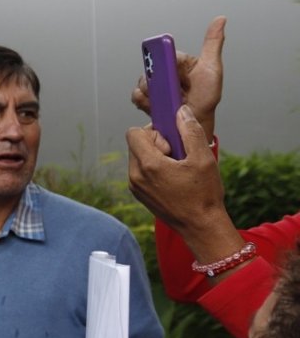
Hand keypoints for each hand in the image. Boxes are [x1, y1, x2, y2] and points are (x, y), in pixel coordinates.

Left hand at [127, 105, 241, 264]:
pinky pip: (140, 171)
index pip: (134, 133)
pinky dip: (153, 169)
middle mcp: (135, 176)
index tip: (171, 143)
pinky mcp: (139, 194)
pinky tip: (173, 178)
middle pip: (135, 144)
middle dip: (155, 144)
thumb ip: (190, 131)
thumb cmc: (204, 194)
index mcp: (148, 165)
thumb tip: (180, 111)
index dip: (153, 132)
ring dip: (154, 156)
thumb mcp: (203, 158)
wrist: (201, 227)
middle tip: (177, 157)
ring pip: (137, 157)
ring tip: (176, 168)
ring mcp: (135, 187)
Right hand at [132, 16, 224, 140]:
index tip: (172, 69)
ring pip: (142, 80)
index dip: (168, 62)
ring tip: (165, 99)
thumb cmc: (205, 100)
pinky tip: (155, 105)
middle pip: (151, 65)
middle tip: (168, 86)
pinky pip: (136, 95)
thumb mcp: (212, 69)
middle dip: (157, 76)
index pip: (166, 53)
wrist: (193, 127)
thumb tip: (220, 20)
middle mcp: (167, 73)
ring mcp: (157, 87)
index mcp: (181, 63)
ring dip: (150, 90)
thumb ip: (213, 44)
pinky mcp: (147, 99)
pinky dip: (142, 100)